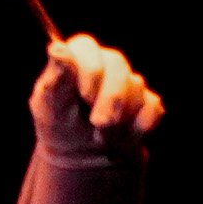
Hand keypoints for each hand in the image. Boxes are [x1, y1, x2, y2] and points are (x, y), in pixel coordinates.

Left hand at [37, 33, 162, 158]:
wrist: (82, 156)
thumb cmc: (59, 128)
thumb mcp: (50, 109)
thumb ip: (54, 81)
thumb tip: (56, 49)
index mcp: (76, 59)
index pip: (86, 46)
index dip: (89, 70)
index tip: (84, 96)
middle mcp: (105, 63)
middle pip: (117, 65)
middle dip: (110, 99)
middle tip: (97, 123)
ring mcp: (129, 81)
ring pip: (136, 87)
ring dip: (120, 118)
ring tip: (100, 137)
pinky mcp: (148, 101)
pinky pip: (152, 107)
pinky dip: (137, 128)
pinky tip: (122, 138)